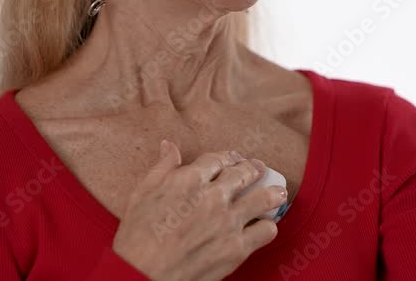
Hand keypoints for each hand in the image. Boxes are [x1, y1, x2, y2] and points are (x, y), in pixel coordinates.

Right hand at [111, 141, 286, 280]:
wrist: (142, 274)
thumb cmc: (137, 237)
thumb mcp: (142, 194)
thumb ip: (161, 168)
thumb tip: (169, 146)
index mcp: (189, 180)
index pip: (218, 158)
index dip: (228, 157)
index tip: (232, 159)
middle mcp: (213, 196)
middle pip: (244, 172)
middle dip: (253, 169)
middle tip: (258, 169)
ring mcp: (228, 222)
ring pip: (264, 198)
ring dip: (272, 193)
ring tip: (277, 193)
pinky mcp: (237, 247)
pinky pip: (266, 230)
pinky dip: (267, 227)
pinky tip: (264, 226)